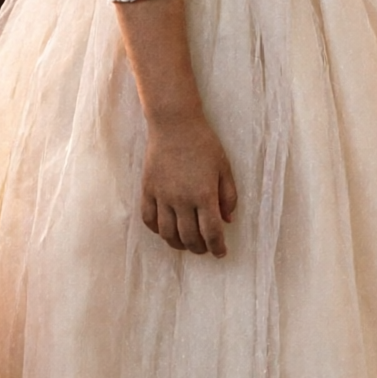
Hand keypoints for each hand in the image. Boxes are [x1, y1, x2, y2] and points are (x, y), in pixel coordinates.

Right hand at [141, 112, 237, 256]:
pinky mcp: (148, 190)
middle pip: (189, 237)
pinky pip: (149, 219)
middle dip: (199, 248)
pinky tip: (166, 230)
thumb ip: (228, 196)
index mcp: (204, 194)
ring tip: (186, 244)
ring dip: (178, 244)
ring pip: (167, 233)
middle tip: (205, 248)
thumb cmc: (203, 143)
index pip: (211, 232)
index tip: (220, 252)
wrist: (174, 124)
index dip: (217, 247)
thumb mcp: (224, 168)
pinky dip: (157, 230)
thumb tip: (227, 220)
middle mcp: (182, 199)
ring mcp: (162, 196)